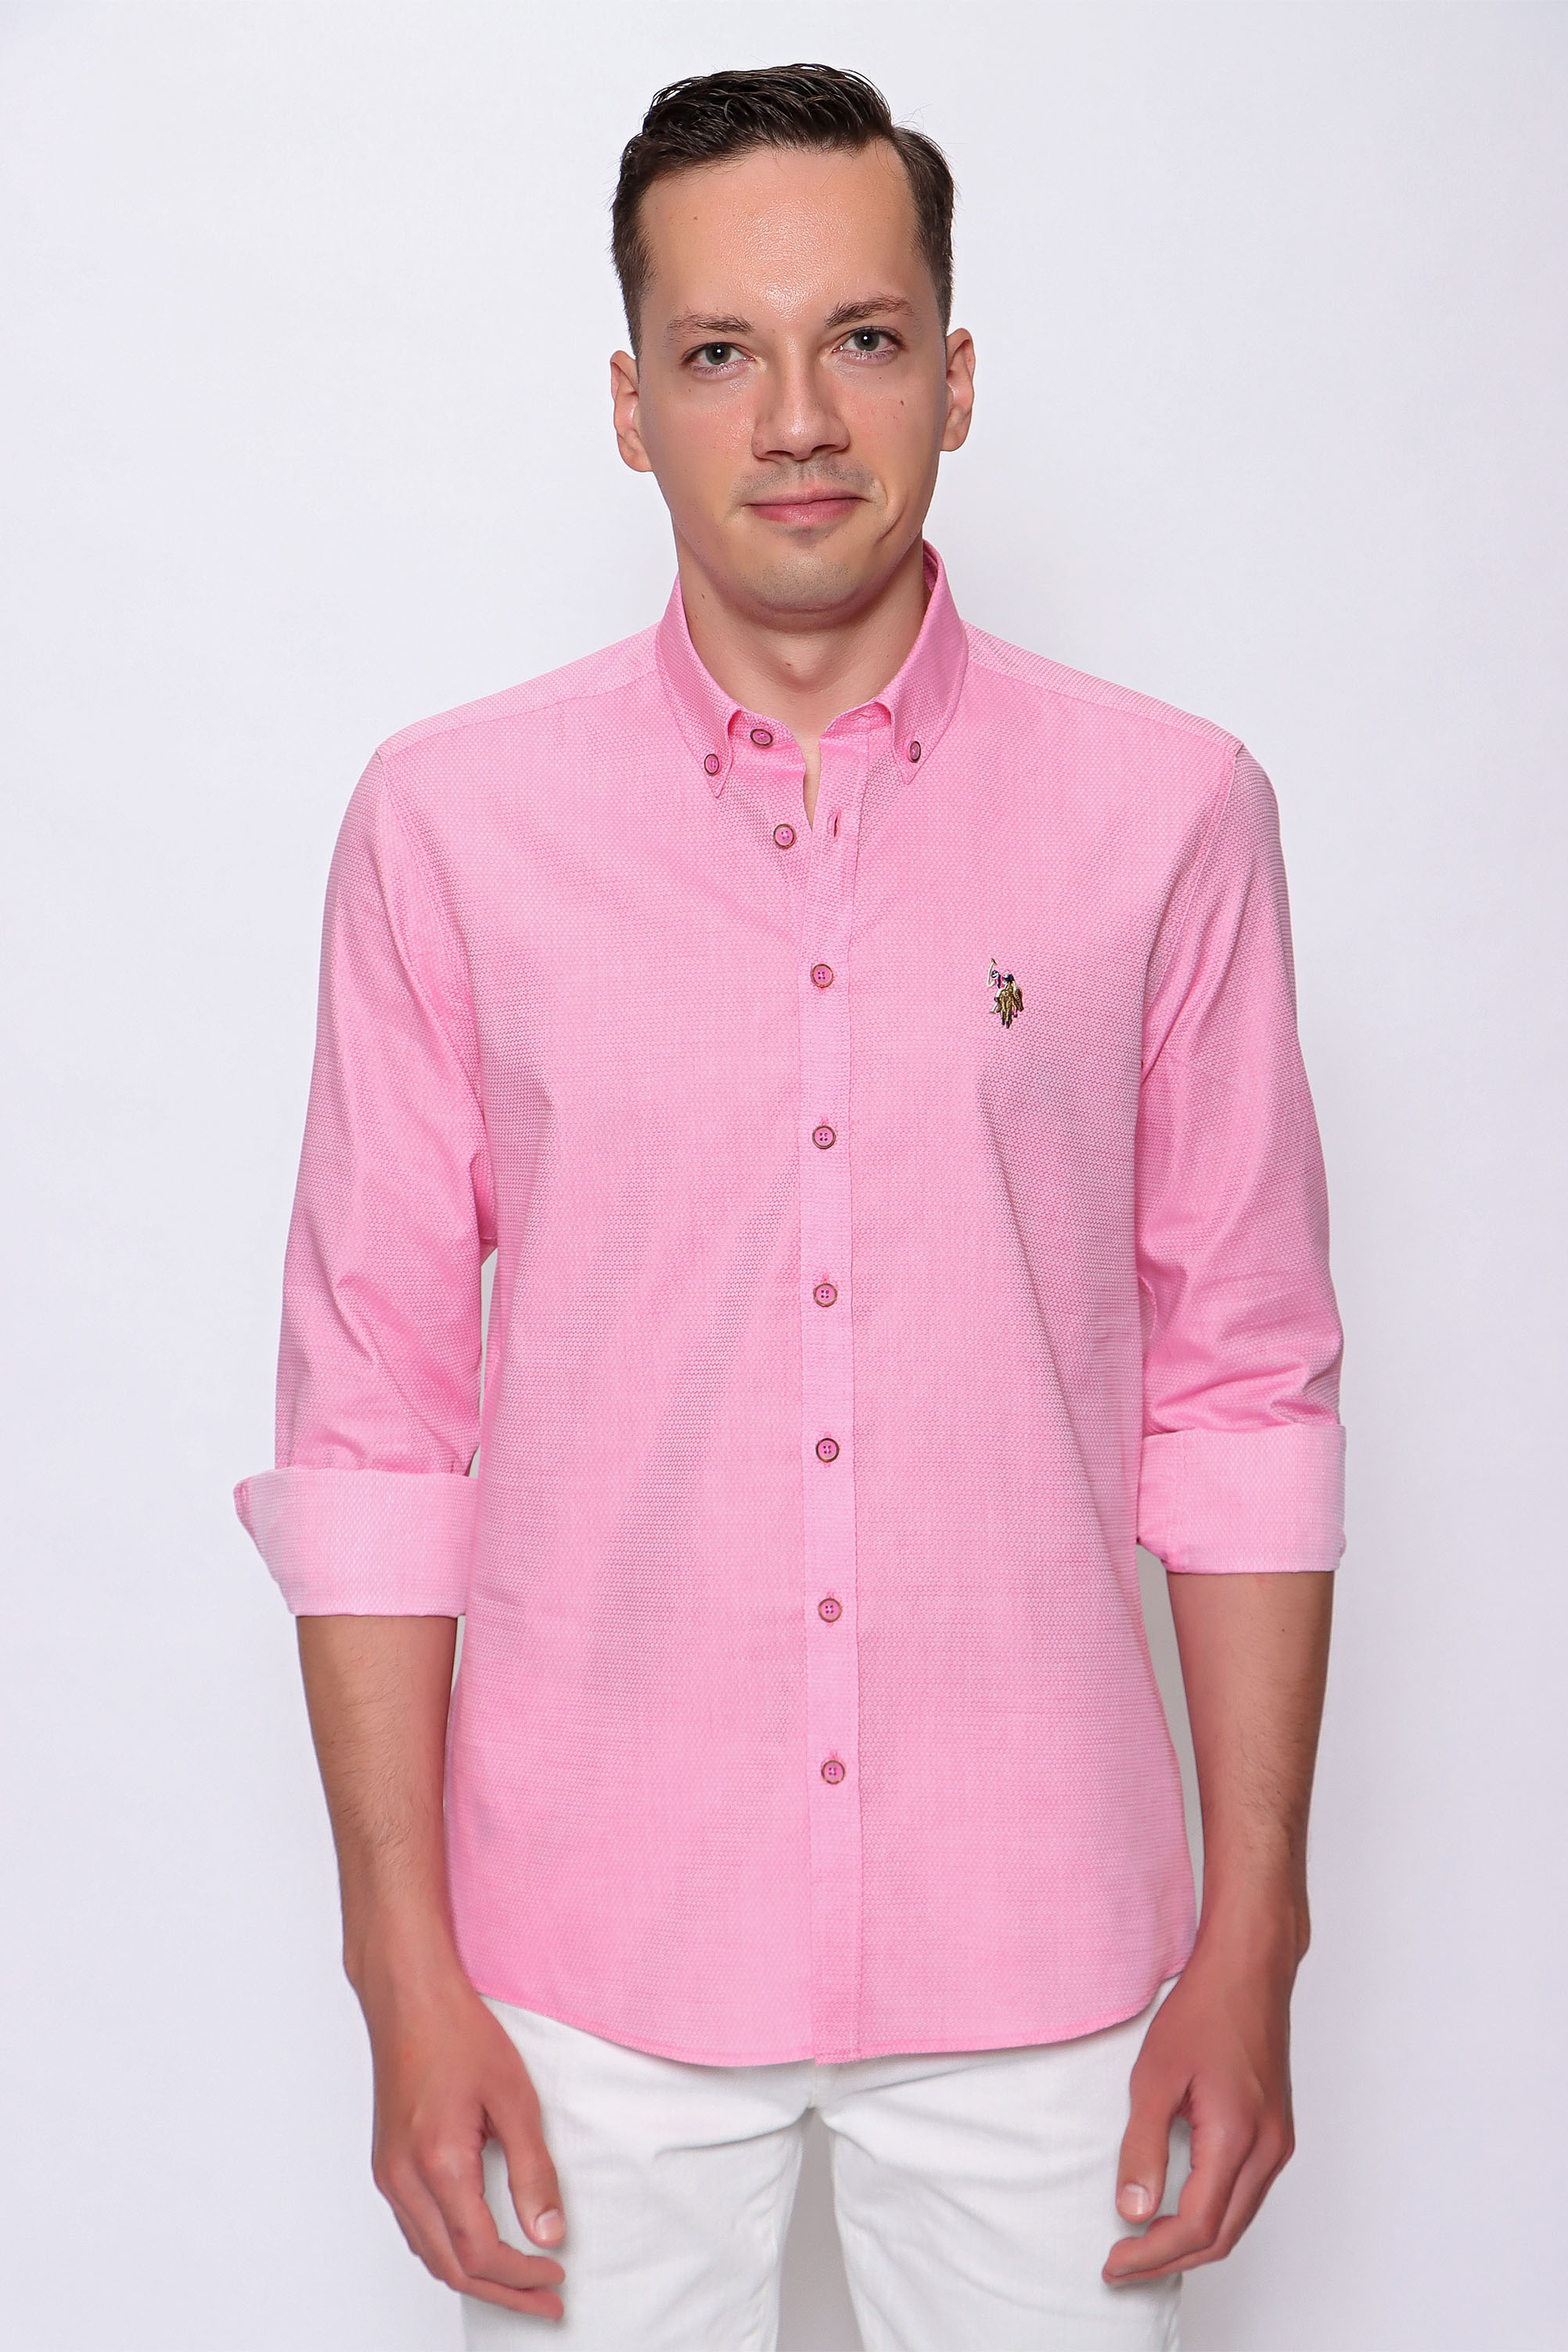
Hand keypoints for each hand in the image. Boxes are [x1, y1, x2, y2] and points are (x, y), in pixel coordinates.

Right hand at [362, 1962, 567, 2319]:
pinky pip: (415, 2231)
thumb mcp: (515, 2098)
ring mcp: (388, 2175)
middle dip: (503, 2292)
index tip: (556, 2276)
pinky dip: (448, 2252)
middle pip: (452, 2268)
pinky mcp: (386, 2165)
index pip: (481, 2252)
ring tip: (519, 2283)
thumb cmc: (458, 2033)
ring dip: (475, 2277)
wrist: (408, 1997)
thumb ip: (534, 2172)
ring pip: (429, 2255)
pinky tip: (476, 2249)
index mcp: (438, 2164)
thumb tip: (550, 2234)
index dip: (523, 2276)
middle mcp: (404, 2179)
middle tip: (546, 2302)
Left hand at [1102, 1930, 1297, 2285]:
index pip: (1197, 2226)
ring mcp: (1279, 2143)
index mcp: (1238, 2137)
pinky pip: (1247, 2195)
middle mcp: (1269, 2149)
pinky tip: (1179, 2209)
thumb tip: (1133, 2212)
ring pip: (1238, 2221)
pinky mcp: (1277, 2133)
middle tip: (1122, 2265)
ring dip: (1193, 2241)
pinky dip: (1213, 2216)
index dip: (1152, 2255)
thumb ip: (1143, 2147)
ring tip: (1143, 2246)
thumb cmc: (1203, 2010)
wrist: (1249, 1970)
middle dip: (1170, 2259)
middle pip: (1222, 2236)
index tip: (1114, 2263)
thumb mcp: (1155, 2076)